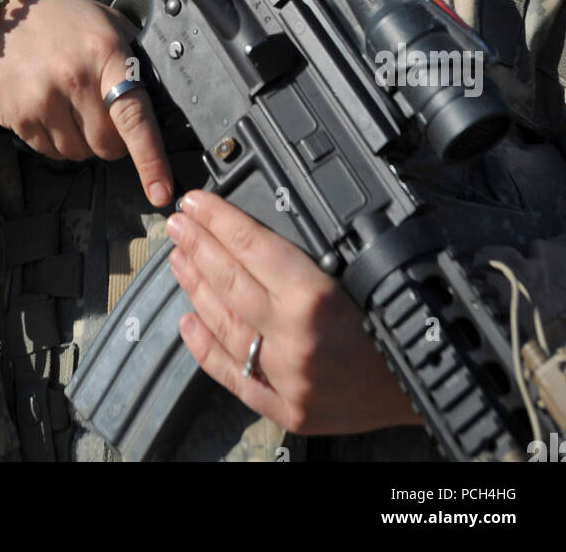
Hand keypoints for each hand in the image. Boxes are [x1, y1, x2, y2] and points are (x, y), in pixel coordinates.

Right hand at [0, 0, 173, 207]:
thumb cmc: (59, 19)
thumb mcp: (106, 21)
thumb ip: (132, 58)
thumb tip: (159, 99)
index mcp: (104, 54)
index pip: (134, 117)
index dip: (151, 159)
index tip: (162, 190)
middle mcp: (73, 79)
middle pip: (108, 145)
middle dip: (112, 139)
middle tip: (101, 111)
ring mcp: (42, 101)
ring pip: (80, 153)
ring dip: (82, 140)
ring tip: (70, 104)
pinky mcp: (18, 117)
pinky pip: (51, 152)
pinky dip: (57, 141)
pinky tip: (49, 109)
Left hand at [166, 190, 422, 434]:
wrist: (433, 383)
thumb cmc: (405, 320)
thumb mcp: (364, 270)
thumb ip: (309, 254)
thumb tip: (259, 229)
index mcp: (315, 296)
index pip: (250, 245)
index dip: (218, 219)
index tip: (196, 202)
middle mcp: (294, 337)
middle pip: (228, 280)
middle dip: (197, 245)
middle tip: (176, 223)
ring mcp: (286, 377)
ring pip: (224, 322)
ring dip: (195, 286)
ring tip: (177, 258)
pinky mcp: (286, 409)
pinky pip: (232, 374)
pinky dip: (205, 346)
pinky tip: (187, 320)